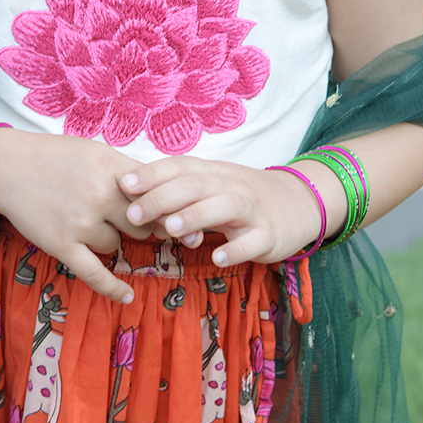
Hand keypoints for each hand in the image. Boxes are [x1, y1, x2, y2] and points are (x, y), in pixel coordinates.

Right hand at [0, 131, 153, 302]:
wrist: (8, 167)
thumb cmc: (56, 157)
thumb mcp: (97, 152)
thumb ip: (129, 173)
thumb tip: (163, 195)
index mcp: (112, 169)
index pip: (155, 196)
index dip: (165, 209)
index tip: (172, 217)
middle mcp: (100, 195)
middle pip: (142, 225)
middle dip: (138, 226)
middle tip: (124, 219)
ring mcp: (80, 222)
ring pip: (115, 244)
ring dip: (107, 237)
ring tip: (83, 218)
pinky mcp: (61, 244)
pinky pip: (94, 273)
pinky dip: (113, 287)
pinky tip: (127, 296)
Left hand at [119, 156, 328, 265]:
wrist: (299, 203)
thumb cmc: (243, 198)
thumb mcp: (213, 187)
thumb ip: (178, 191)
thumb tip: (132, 197)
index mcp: (215, 172)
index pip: (181, 166)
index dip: (152, 173)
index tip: (124, 184)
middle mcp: (233, 185)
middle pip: (197, 185)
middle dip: (163, 198)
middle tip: (134, 215)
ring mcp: (254, 210)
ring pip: (225, 206)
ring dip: (196, 215)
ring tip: (170, 229)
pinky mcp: (271, 234)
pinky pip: (254, 240)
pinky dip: (236, 248)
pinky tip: (216, 257)